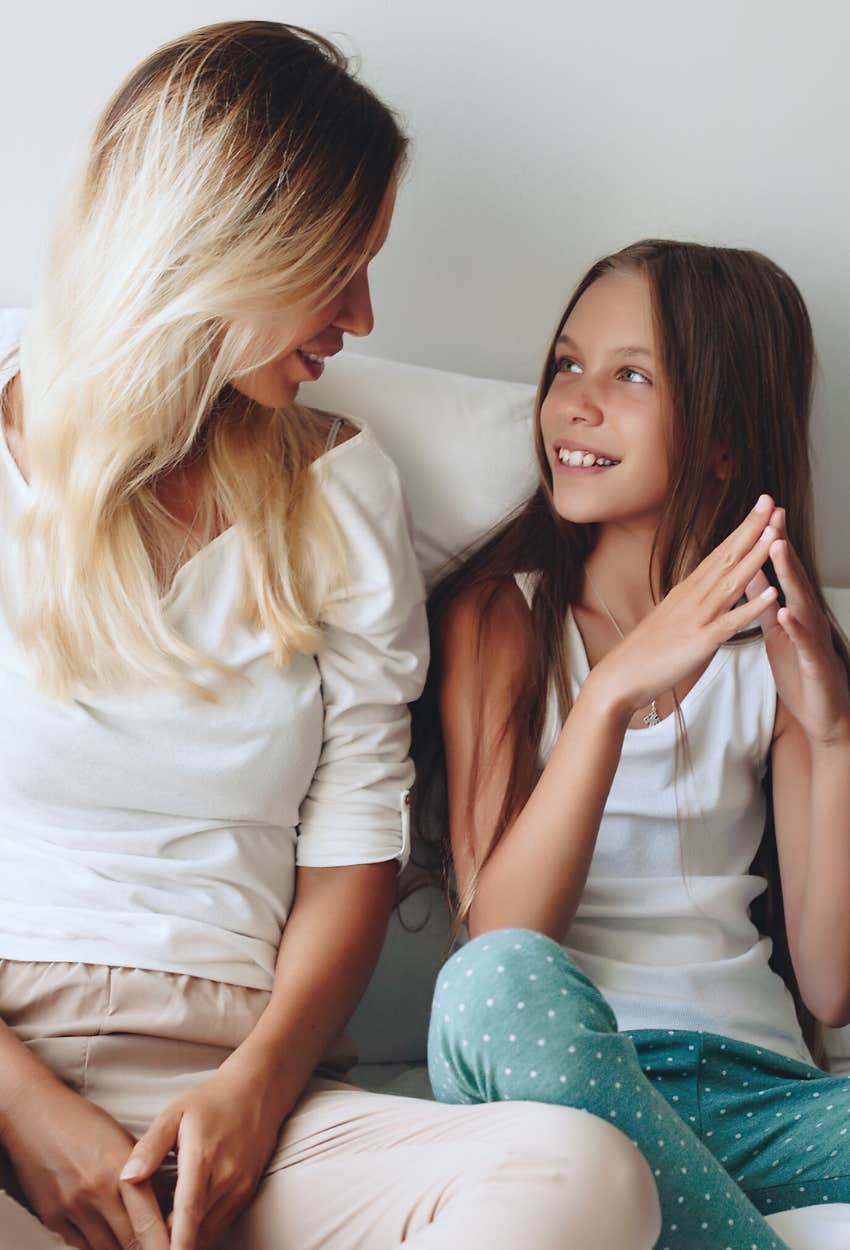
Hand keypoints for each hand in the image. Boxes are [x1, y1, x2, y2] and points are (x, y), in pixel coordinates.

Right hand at [3, 1074, 168, 1249]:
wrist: (36, 1114)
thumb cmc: (85, 1123)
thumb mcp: (124, 1141)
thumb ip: (144, 1175)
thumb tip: (167, 1209)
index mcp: (120, 1169)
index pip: (148, 1223)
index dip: (166, 1246)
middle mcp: (95, 1192)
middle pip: (129, 1243)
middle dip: (146, 1249)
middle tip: (160, 1247)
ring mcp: (71, 1208)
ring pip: (105, 1249)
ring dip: (121, 1249)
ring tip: (134, 1241)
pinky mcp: (52, 1217)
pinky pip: (80, 1245)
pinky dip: (96, 1244)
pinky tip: (106, 1234)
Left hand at [120, 1055, 285, 1249]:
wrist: (257, 1092)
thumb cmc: (211, 1101)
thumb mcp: (175, 1113)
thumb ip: (149, 1147)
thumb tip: (126, 1178)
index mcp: (202, 1159)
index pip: (188, 1213)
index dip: (175, 1244)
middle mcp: (225, 1179)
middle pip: (196, 1230)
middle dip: (171, 1245)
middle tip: (146, 1246)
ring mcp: (239, 1189)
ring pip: (209, 1232)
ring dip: (187, 1240)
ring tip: (161, 1239)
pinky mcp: (246, 1194)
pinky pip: (221, 1224)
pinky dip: (201, 1232)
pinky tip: (184, 1228)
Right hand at [591, 495, 779, 716]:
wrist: (618, 676)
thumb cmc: (643, 653)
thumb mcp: (670, 617)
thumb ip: (689, 603)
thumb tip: (702, 590)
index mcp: (687, 591)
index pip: (719, 552)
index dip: (742, 529)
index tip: (760, 507)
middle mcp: (692, 597)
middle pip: (727, 556)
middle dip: (752, 529)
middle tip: (771, 501)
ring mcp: (697, 618)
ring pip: (732, 581)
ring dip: (755, 556)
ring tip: (776, 532)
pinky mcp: (700, 642)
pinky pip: (731, 622)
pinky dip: (752, 607)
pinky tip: (772, 594)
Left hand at [745, 507, 849, 744]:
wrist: (824, 713)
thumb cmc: (800, 669)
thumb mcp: (777, 630)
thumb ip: (765, 601)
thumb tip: (752, 572)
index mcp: (794, 608)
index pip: (783, 569)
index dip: (773, 540)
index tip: (763, 511)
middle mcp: (807, 616)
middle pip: (794, 575)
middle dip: (782, 544)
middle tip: (772, 514)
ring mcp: (813, 637)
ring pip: (801, 600)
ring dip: (788, 574)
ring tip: (777, 547)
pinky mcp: (813, 661)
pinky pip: (803, 641)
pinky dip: (794, 625)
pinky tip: (784, 611)